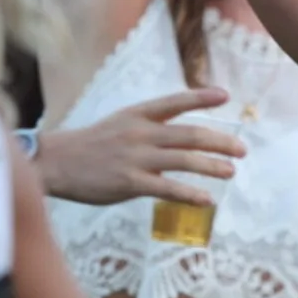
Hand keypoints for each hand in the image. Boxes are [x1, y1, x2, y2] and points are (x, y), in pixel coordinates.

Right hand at [35, 88, 247, 207]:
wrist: (55, 162)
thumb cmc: (90, 145)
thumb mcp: (120, 123)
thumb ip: (149, 126)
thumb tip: (182, 135)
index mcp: (137, 115)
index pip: (175, 102)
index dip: (201, 98)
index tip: (225, 96)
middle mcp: (140, 133)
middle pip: (190, 134)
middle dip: (220, 141)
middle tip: (242, 149)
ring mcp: (136, 157)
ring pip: (184, 160)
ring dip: (212, 166)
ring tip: (231, 171)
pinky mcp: (129, 182)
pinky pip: (168, 189)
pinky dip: (191, 194)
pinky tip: (207, 200)